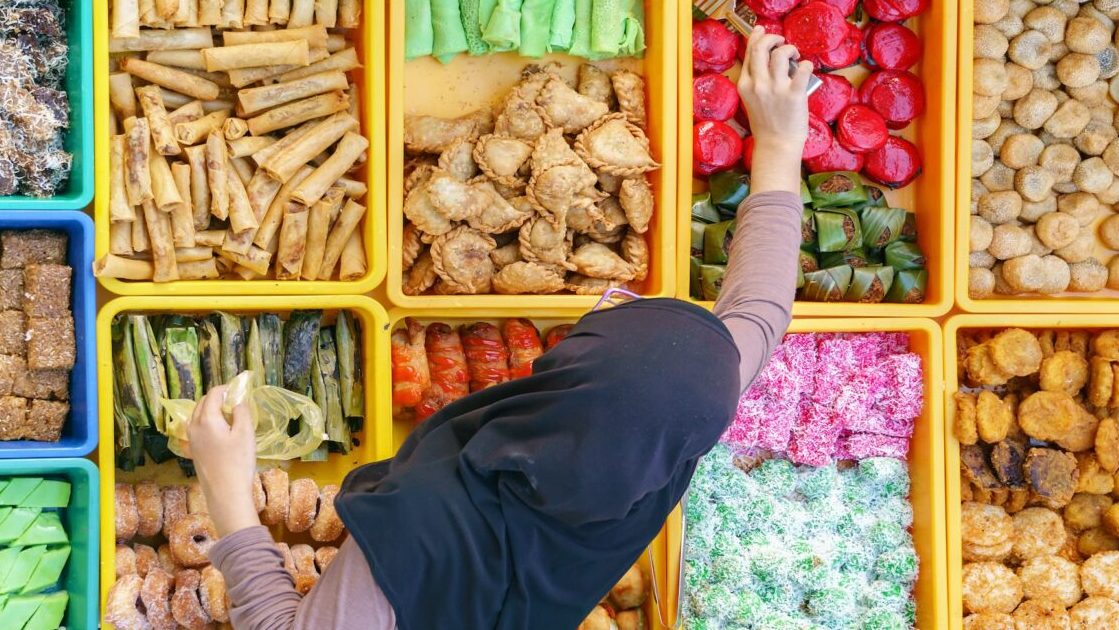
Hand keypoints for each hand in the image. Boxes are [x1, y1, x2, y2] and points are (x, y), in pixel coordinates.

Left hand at [186, 385, 260, 536]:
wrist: (225, 493)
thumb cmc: (238, 462)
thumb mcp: (245, 433)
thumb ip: (241, 412)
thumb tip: (238, 401)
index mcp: (206, 419)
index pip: (213, 394)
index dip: (226, 388)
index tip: (238, 389)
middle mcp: (194, 426)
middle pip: (203, 403)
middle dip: (217, 397)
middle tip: (234, 399)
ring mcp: (192, 440)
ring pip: (198, 416)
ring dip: (211, 410)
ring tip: (228, 414)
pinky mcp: (194, 451)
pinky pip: (197, 428)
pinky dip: (208, 422)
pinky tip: (221, 431)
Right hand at [738, 28, 812, 195]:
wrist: (776, 145)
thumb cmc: (766, 125)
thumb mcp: (751, 100)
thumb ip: (755, 81)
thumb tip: (766, 60)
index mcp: (745, 85)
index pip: (749, 52)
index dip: (757, 37)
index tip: (763, 32)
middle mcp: (758, 84)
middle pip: (762, 47)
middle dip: (773, 38)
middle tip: (782, 42)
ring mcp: (776, 89)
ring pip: (781, 54)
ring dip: (790, 49)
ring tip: (795, 56)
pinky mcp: (794, 95)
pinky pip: (803, 69)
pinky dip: (807, 64)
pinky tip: (807, 67)